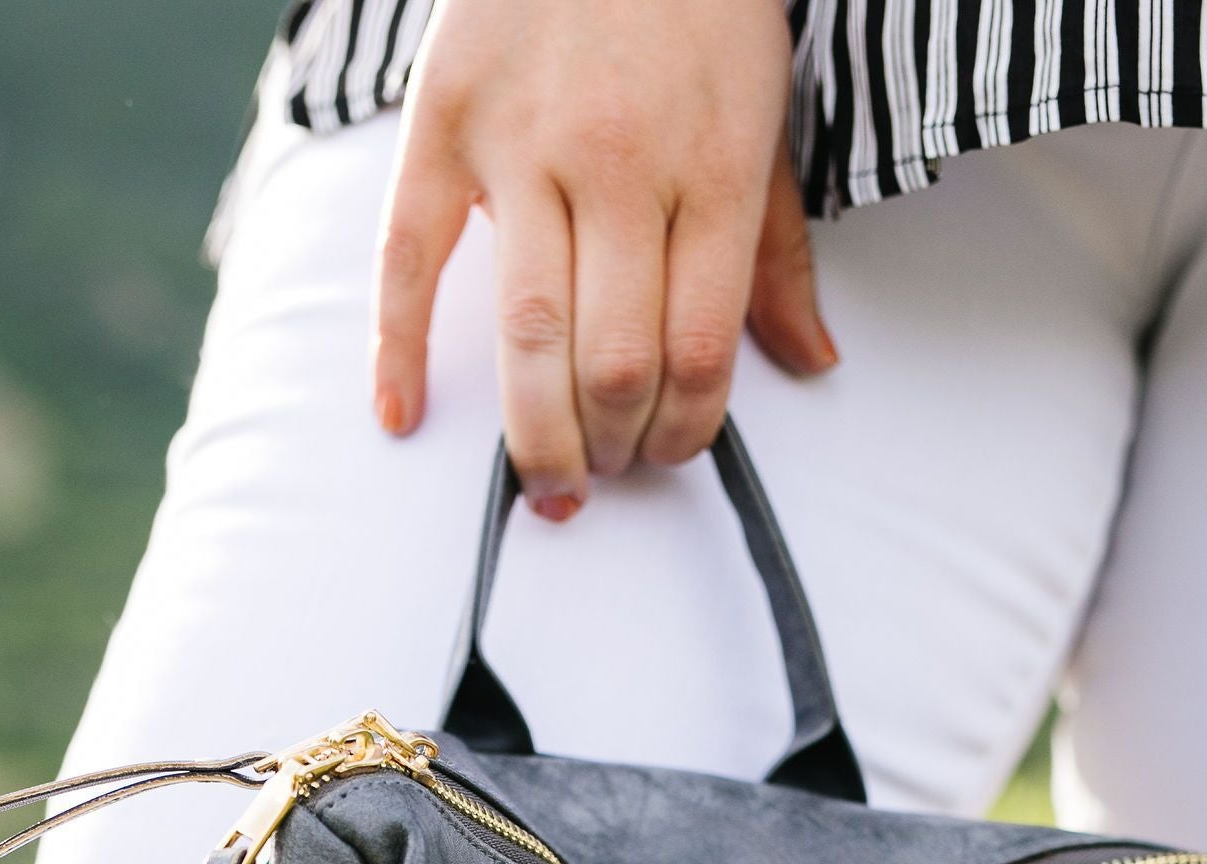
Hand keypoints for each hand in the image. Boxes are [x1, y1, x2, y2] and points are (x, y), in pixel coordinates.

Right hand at [372, 0, 836, 516]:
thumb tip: (808, 360)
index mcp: (713, 166)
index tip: (668, 454)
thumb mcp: (762, 115)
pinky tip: (402, 413)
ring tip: (548, 474)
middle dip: (614, 444)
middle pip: (615, 362)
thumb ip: (776, 248)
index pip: (697, 351)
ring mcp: (524, 143)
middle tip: (607, 466)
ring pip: (530, 335)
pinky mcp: (444, 121)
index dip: (683, 432)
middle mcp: (620, 162)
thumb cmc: (694, 4)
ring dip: (539, 432)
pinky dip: (398, 348)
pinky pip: (409, 257)